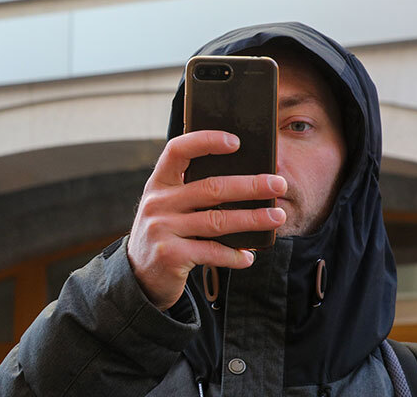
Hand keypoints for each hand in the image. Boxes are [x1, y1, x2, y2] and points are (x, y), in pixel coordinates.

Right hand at [127, 130, 287, 310]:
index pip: (178, 150)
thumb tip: (246, 183)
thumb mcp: (169, 207)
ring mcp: (162, 229)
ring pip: (217, 220)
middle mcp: (158, 202)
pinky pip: (211, 252)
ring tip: (277, 217)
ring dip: (252, 219)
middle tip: (278, 184)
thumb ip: (192, 192)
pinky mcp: (170, 255)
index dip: (206, 141)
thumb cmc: (165, 234)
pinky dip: (234, 255)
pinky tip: (249, 256)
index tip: (236, 141)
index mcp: (159, 183)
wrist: (137, 276)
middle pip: (211, 187)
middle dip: (250, 185)